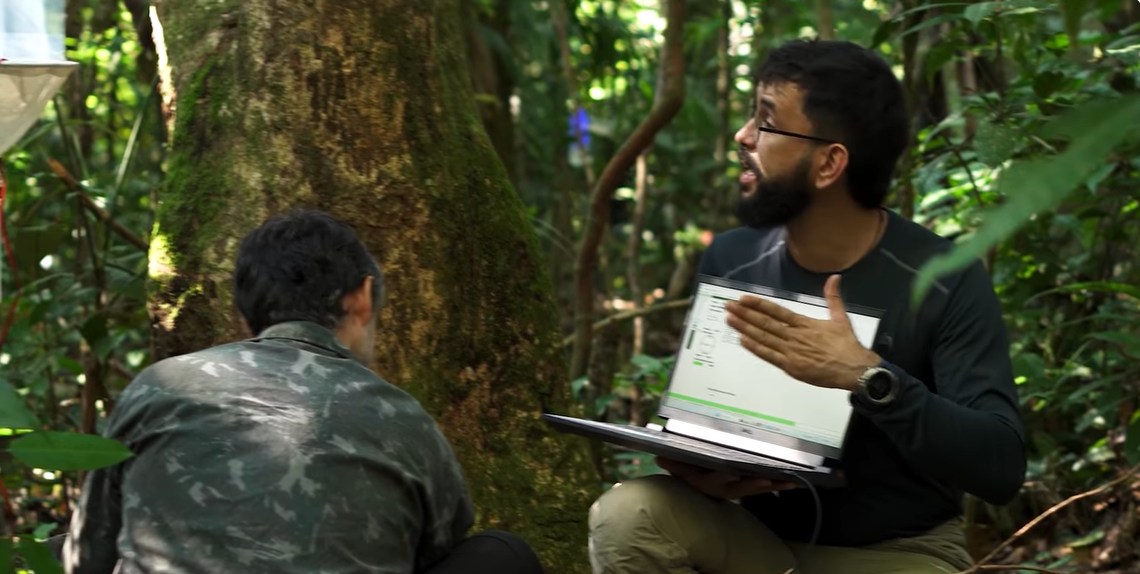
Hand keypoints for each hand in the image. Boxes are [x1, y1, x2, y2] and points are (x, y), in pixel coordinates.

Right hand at [655, 457, 799, 498]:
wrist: (698, 486)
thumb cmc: (690, 472)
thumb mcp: (678, 468)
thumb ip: (672, 462)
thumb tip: (659, 455)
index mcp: (709, 482)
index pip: (718, 480)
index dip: (726, 477)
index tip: (735, 473)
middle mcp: (726, 488)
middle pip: (743, 487)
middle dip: (756, 483)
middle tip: (769, 479)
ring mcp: (739, 489)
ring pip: (758, 488)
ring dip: (774, 486)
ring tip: (790, 482)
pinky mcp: (749, 487)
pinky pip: (765, 486)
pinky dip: (779, 485)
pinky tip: (794, 481)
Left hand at [725, 274, 879, 390]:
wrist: (854, 369)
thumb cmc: (847, 345)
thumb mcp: (840, 318)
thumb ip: (833, 297)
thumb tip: (834, 277)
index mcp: (804, 324)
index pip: (777, 311)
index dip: (759, 304)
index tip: (744, 298)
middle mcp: (794, 336)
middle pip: (765, 323)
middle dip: (744, 314)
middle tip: (728, 306)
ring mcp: (791, 352)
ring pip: (763, 338)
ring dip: (745, 328)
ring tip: (730, 319)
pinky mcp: (791, 367)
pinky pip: (769, 356)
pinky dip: (755, 348)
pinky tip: (742, 339)